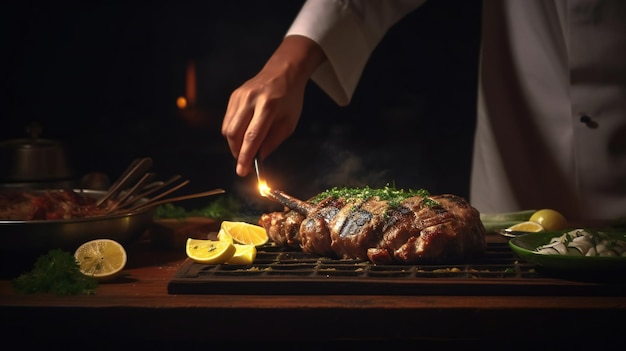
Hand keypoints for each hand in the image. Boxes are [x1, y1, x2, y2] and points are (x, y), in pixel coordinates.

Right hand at [222, 35, 325, 176]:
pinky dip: (233, 132)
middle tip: (244, 162)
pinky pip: (227, 120)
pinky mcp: (233, 96)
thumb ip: (273, 142)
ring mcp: (239, 96)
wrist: (283, 72)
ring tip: (245, 148)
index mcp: (268, 106)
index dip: (245, 156)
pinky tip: (243, 133)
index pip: (252, 136)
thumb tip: (258, 158)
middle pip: (234, 133)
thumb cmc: (290, 99)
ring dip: (234, 144)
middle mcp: (250, 100)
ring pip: (227, 128)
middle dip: (237, 152)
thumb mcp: (289, 123)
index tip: (242, 171)